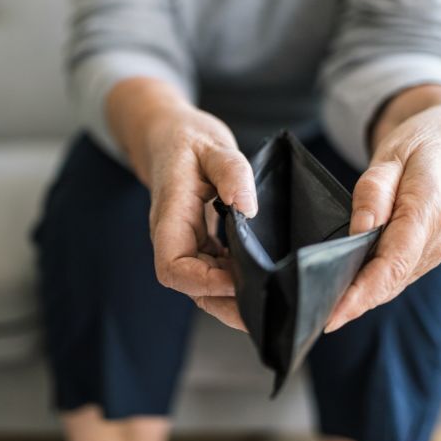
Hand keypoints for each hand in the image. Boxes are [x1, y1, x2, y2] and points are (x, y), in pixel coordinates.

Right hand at [107, 78, 256, 330]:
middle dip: (226, 303)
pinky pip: (215, 270)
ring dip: (234, 296)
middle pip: (192, 288)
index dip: (204, 282)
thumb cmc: (186, 140)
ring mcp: (187, 243)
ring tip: (272, 296)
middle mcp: (175, 238)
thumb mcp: (211, 145)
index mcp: (170, 218)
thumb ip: (231, 171)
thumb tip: (247, 205)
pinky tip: (263, 274)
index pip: (174, 268)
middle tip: (268, 304)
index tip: (238, 277)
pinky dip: (237, 278)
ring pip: (205, 285)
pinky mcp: (201, 243)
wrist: (169, 136)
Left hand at [324, 85, 440, 332]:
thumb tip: (359, 231)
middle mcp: (435, 240)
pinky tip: (340, 295)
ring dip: (358, 301)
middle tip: (310, 318)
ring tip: (318, 313)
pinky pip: (393, 276)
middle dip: (352, 304)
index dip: (363, 292)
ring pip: (390, 284)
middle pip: (389, 282)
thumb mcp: (392, 155)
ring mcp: (431, 251)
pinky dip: (368, 288)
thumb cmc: (421, 145)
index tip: (334, 312)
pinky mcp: (422, 255)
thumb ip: (374, 192)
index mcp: (430, 211)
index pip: (394, 262)